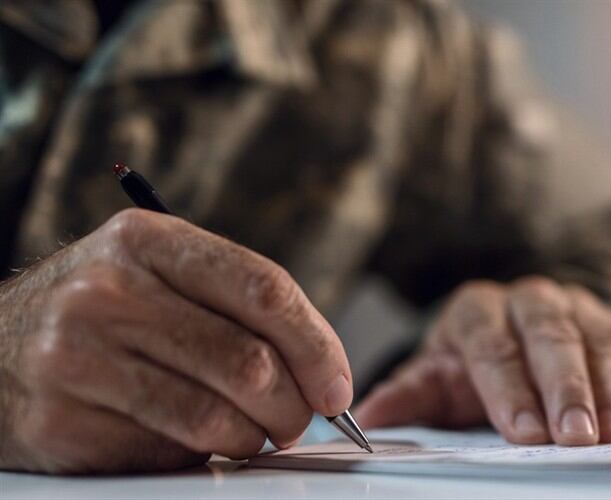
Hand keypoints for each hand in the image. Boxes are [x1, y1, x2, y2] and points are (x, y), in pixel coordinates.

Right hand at [0, 209, 351, 472]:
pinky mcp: (62, 421)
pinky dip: (200, 455)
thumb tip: (320, 368)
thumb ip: (232, 304)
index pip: (264, 289)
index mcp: (146, 241)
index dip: (317, 344)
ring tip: (253, 432)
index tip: (337, 383)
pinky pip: (167, 451)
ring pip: (215, 415)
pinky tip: (196, 441)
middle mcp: (107, 291)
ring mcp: (77, 356)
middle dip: (294, 404)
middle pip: (248, 360)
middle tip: (299, 418)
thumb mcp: (154, 275)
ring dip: (254, 437)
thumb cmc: (97, 313)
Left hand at [355, 277, 610, 445]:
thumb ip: (408, 396)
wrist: (515, 336)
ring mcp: (575, 308)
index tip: (523, 430)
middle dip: (565, 388)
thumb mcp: (436, 379)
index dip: (509, 389)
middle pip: (549, 336)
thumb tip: (369, 417)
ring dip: (607, 393)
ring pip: (596, 343)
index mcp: (477, 309)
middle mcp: (528, 299)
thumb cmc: (472, 364)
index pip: (492, 345)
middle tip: (574, 436)